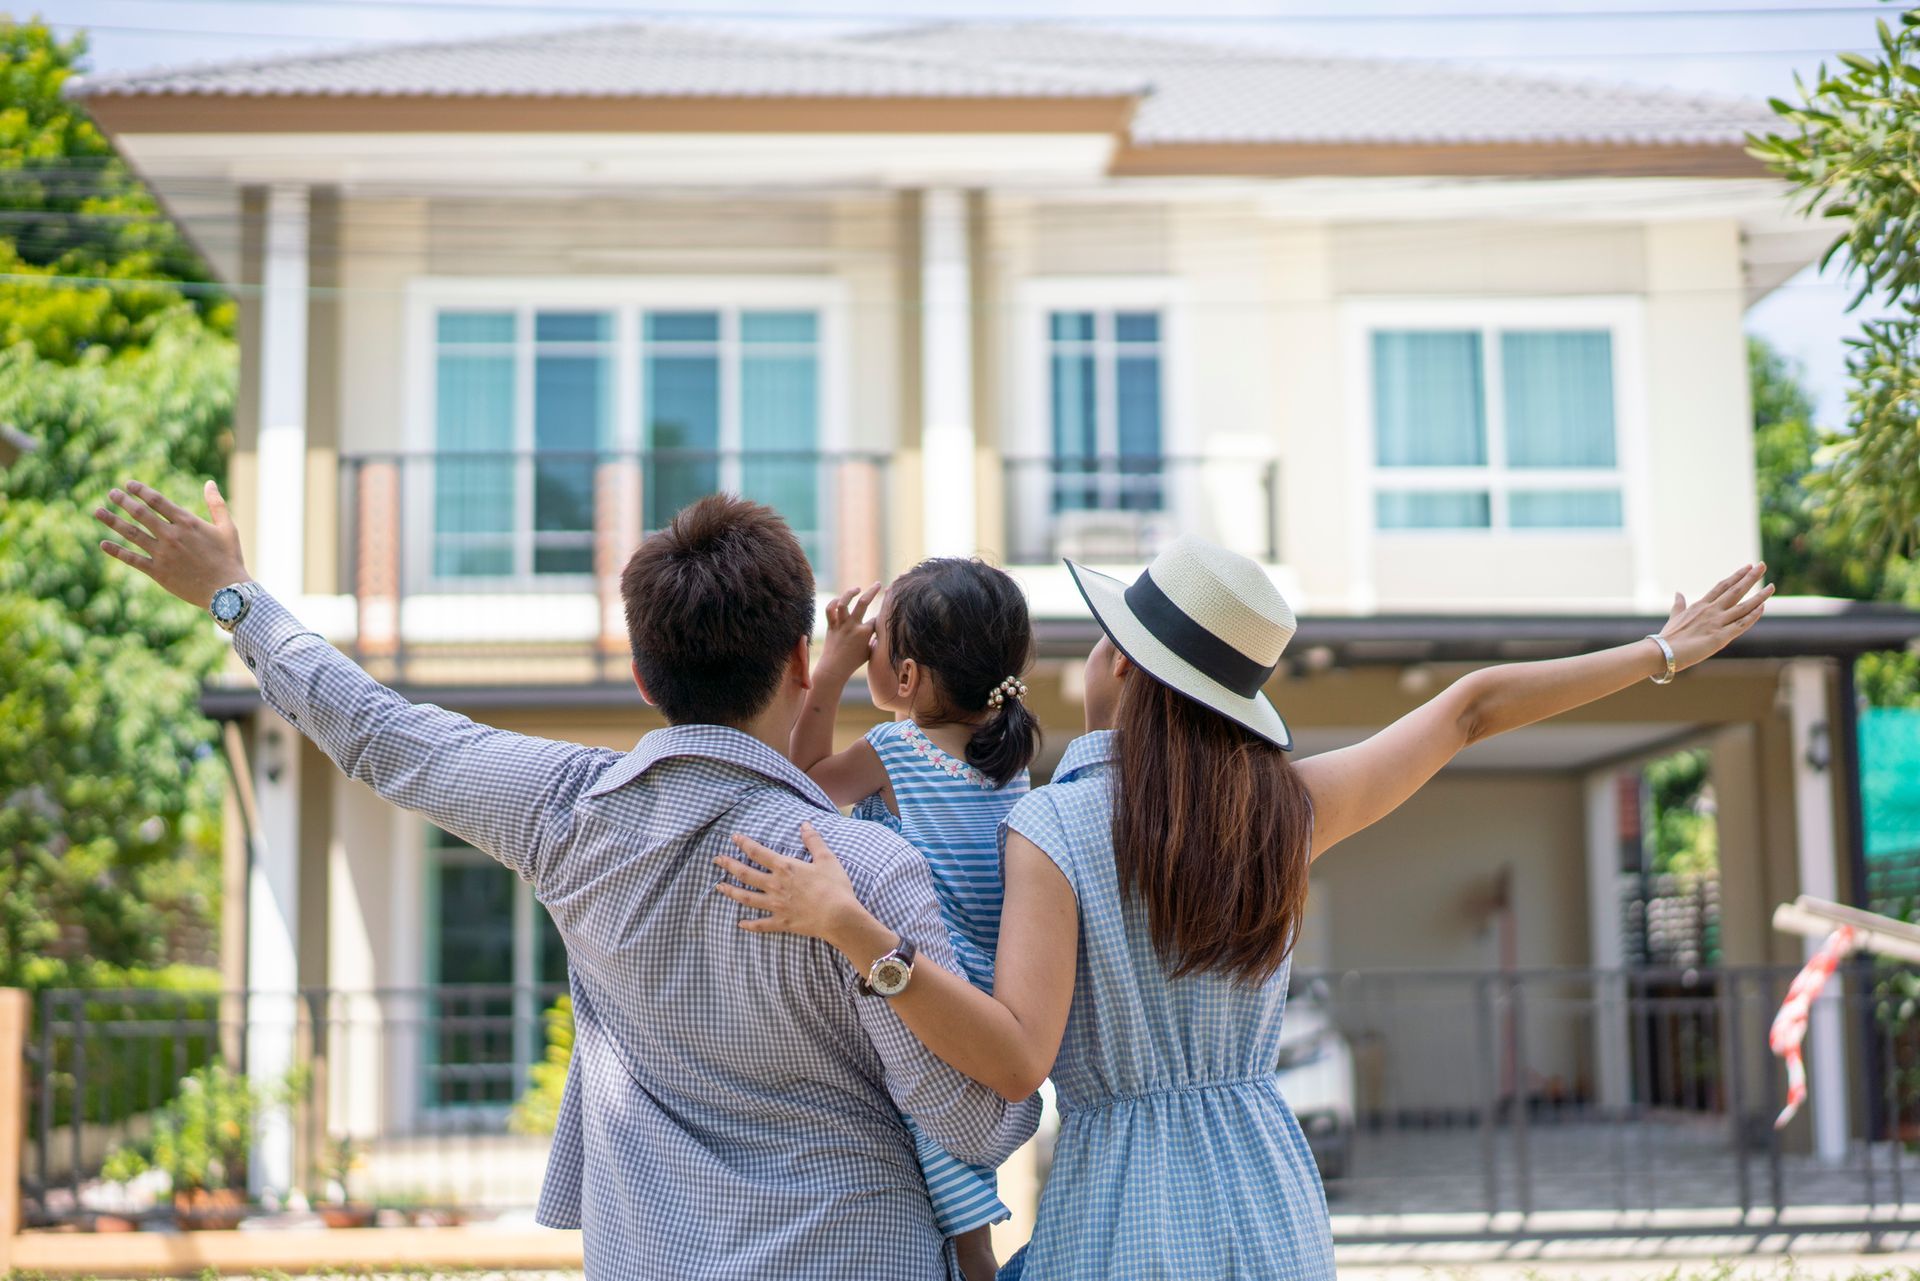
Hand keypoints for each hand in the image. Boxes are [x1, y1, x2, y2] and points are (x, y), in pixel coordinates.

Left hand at [94, 479, 249, 608]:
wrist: (226, 591)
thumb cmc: (230, 558)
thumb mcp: (228, 528)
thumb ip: (216, 504)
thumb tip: (209, 482)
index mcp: (187, 522)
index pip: (157, 501)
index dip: (141, 490)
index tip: (128, 484)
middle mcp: (171, 535)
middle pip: (141, 514)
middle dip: (124, 501)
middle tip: (111, 493)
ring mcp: (162, 553)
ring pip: (132, 533)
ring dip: (113, 521)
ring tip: (98, 511)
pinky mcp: (158, 571)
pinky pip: (132, 559)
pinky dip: (117, 551)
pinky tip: (103, 543)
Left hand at [714, 822, 874, 950]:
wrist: (839, 916)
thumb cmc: (834, 886)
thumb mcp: (826, 858)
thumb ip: (813, 841)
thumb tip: (805, 824)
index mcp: (784, 867)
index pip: (758, 852)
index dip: (744, 843)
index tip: (733, 838)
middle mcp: (775, 885)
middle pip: (746, 874)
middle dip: (729, 865)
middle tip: (716, 860)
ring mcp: (775, 905)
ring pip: (747, 898)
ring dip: (731, 892)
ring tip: (719, 887)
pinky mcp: (781, 922)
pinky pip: (761, 924)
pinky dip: (749, 924)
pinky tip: (740, 923)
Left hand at [817, 582, 881, 679]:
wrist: (834, 668)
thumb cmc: (854, 662)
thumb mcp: (870, 651)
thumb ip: (876, 639)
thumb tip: (881, 631)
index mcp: (864, 633)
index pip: (877, 617)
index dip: (883, 613)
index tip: (887, 610)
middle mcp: (852, 626)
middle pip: (863, 603)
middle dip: (872, 591)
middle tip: (878, 584)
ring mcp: (840, 625)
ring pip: (843, 603)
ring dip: (850, 593)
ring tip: (857, 589)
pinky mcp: (831, 626)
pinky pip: (829, 610)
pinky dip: (833, 603)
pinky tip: (840, 600)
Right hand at [1659, 562, 1773, 669]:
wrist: (1662, 652)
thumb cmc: (1667, 637)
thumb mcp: (1674, 617)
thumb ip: (1679, 604)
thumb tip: (1678, 592)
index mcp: (1700, 605)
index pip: (1722, 586)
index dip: (1736, 576)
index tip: (1747, 567)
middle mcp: (1710, 611)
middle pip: (1735, 590)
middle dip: (1750, 577)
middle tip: (1762, 565)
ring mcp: (1716, 623)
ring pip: (1743, 606)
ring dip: (1759, 596)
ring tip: (1771, 586)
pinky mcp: (1720, 637)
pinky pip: (1741, 625)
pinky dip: (1753, 616)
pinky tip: (1762, 607)